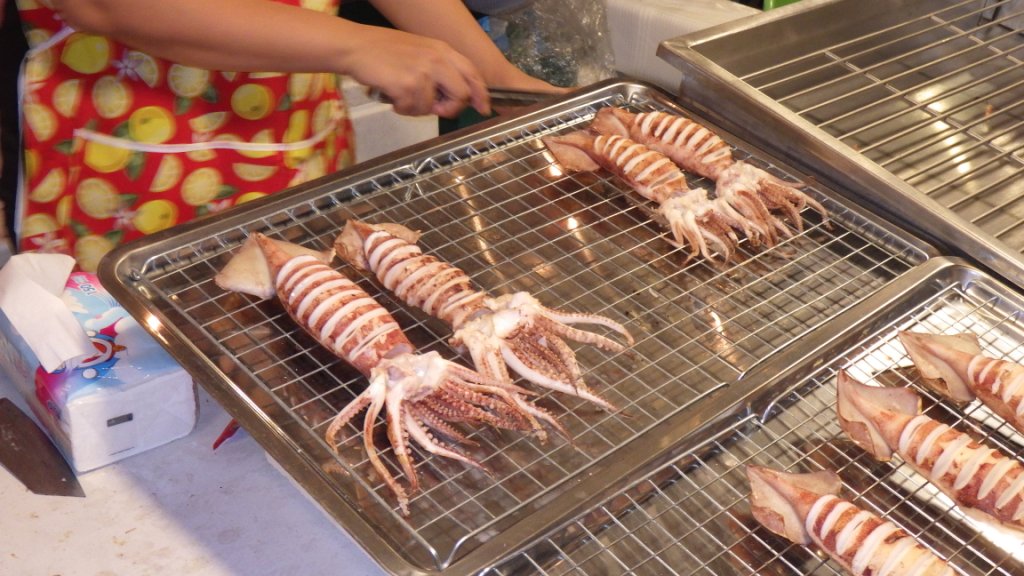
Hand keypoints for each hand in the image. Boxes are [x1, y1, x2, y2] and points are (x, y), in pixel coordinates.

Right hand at [344, 26, 489, 117]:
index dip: (481, 94)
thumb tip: (453, 96)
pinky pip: (412, 109)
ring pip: (433, 107)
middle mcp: (437, 59)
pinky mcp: (407, 85)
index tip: (483, 108)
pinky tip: (392, 95)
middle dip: (451, 108)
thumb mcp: (420, 51)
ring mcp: (423, 72)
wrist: (356, 46)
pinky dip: (401, 108)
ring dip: (416, 108)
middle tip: (436, 110)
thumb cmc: (384, 50)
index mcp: (442, 50)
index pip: (473, 73)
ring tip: (401, 94)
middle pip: (462, 94)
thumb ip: (440, 69)